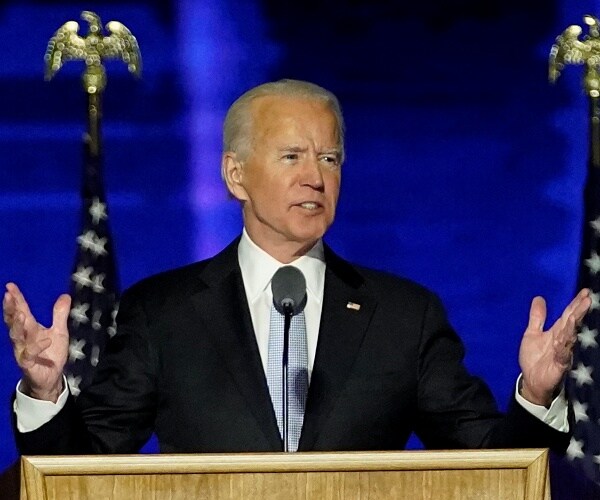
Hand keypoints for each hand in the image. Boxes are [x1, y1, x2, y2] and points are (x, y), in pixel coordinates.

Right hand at [3, 283, 69, 401]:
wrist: (51, 377)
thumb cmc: (52, 353)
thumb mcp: (59, 331)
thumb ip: (60, 314)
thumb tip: (65, 295)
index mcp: (30, 329)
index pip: (20, 311)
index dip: (16, 299)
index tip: (10, 286)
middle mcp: (23, 338)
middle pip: (13, 322)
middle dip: (10, 309)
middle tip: (8, 296)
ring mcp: (23, 350)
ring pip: (16, 337)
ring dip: (17, 326)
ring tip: (21, 315)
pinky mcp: (28, 363)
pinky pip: (30, 354)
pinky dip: (37, 347)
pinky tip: (46, 340)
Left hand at [518, 288, 590, 405]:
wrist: (531, 380)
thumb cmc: (534, 357)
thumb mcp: (532, 333)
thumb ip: (537, 317)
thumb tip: (539, 298)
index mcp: (557, 331)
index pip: (568, 315)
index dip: (575, 304)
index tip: (585, 292)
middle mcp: (562, 340)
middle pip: (572, 323)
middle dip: (579, 311)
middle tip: (587, 298)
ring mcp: (562, 351)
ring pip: (569, 337)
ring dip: (573, 326)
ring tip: (576, 315)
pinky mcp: (559, 364)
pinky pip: (562, 354)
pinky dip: (563, 346)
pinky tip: (564, 338)